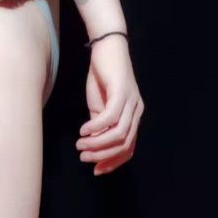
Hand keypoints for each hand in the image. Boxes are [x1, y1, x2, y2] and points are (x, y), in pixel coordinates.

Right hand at [75, 35, 143, 175]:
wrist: (105, 47)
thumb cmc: (102, 77)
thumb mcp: (99, 107)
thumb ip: (99, 126)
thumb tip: (93, 146)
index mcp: (133, 117)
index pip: (129, 148)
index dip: (113, 162)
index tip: (96, 170)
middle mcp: (136, 111)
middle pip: (124, 144)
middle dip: (103, 156)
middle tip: (84, 158)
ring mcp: (131, 101)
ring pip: (119, 134)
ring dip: (98, 144)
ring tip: (80, 145)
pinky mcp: (121, 92)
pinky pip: (110, 117)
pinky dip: (96, 127)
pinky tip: (83, 130)